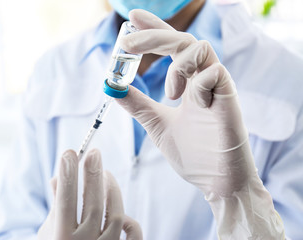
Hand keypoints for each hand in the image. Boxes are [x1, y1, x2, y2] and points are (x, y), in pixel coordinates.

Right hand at [37, 149, 141, 239]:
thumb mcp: (49, 232)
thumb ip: (56, 205)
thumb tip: (56, 178)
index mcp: (60, 239)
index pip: (65, 201)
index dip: (68, 175)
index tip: (69, 152)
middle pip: (94, 205)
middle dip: (93, 176)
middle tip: (94, 153)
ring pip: (116, 215)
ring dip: (112, 190)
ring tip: (105, 173)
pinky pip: (133, 234)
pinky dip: (130, 219)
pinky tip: (120, 207)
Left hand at [116, 9, 283, 238]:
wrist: (216, 182)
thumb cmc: (193, 154)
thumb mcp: (157, 124)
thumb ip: (138, 104)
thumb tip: (113, 87)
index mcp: (188, 84)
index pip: (171, 47)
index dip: (153, 29)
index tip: (133, 17)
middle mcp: (203, 80)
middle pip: (182, 40)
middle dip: (152, 36)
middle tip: (127, 44)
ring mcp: (218, 88)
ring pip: (200, 48)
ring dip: (176, 64)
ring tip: (170, 93)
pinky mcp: (230, 99)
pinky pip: (215, 72)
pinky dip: (195, 83)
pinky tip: (191, 103)